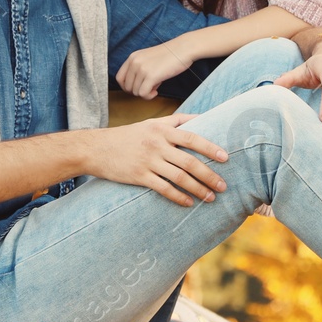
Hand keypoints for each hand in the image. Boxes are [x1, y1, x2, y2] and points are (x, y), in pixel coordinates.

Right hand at [87, 114, 228, 206]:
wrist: (96, 148)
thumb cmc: (127, 136)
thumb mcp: (150, 123)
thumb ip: (175, 121)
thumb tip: (201, 118)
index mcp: (162, 129)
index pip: (192, 138)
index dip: (210, 148)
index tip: (225, 158)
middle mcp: (157, 145)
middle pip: (189, 162)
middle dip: (209, 175)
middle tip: (223, 186)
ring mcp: (148, 161)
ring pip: (180, 178)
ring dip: (198, 189)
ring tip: (210, 197)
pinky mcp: (139, 176)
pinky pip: (164, 189)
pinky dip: (178, 197)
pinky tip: (188, 203)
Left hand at [115, 43, 192, 98]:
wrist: (183, 49)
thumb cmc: (169, 55)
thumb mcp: (148, 59)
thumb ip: (139, 69)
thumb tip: (135, 87)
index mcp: (132, 57)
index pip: (119, 78)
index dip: (127, 87)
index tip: (137, 88)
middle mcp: (134, 62)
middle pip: (127, 87)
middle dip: (138, 91)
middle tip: (150, 87)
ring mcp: (142, 69)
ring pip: (135, 92)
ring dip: (145, 93)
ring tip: (155, 85)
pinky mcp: (151, 76)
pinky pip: (143, 94)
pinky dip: (149, 96)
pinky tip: (156, 91)